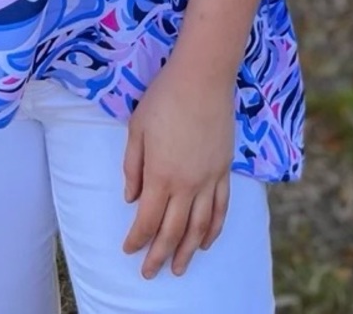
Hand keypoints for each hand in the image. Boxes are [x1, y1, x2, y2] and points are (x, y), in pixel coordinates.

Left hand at [121, 55, 234, 278]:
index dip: (137, 239)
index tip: (128, 250)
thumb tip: (131, 199)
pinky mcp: (224, 170)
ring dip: (187, 251)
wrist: (202, 79)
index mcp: (160, 175)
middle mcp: (186, 184)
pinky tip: (205, 241)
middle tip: (150, 274)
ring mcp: (209, 179)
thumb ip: (133, 167)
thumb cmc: (163, 98)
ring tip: (179, 268)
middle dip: (160, 256)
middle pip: (172, 231)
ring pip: (199, 227)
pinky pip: (221, 209)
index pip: (147, 220)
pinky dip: (213, 230)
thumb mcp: (136, 129)